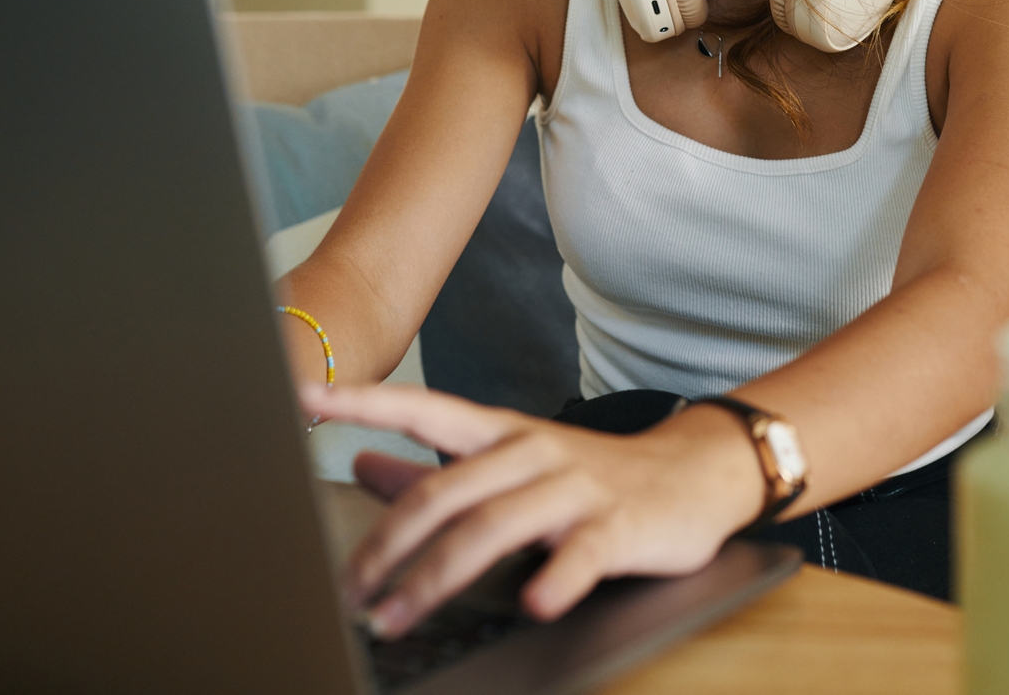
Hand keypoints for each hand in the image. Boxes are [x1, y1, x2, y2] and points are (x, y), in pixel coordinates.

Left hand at [302, 383, 768, 637]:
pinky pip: (581, 555)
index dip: (368, 401)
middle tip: (349, 590)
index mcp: (503, 434)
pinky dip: (555, 579)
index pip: (426, 407)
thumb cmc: (592, 476)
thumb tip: (362, 465)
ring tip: (397, 616)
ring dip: (437, 576)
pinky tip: (532, 602)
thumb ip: (435, 468)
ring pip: (495, 525)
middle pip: (446, 489)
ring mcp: (575, 489)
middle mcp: (533, 452)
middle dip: (388, 544)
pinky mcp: (617, 527)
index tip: (313, 393)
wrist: (695, 475)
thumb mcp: (512, 463)